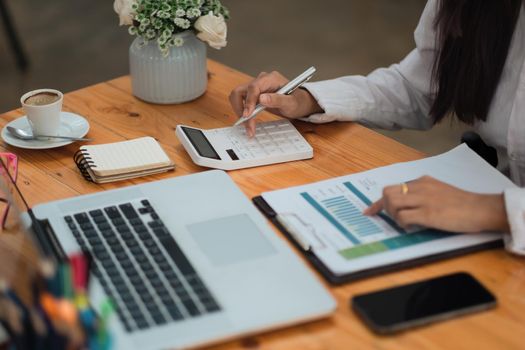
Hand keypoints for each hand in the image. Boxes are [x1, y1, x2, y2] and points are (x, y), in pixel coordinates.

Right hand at [229, 71, 322, 136]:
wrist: (299, 103)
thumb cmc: (298, 101)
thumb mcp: (291, 103)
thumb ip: (278, 99)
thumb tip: (262, 99)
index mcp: (270, 79)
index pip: (253, 87)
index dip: (248, 102)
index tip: (248, 115)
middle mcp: (261, 81)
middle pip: (240, 91)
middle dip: (241, 109)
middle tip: (247, 124)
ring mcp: (256, 88)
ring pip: (238, 97)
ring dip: (239, 112)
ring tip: (248, 126)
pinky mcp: (253, 96)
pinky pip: (242, 103)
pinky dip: (242, 113)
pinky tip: (249, 122)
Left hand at [363, 176, 508, 232]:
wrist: (481, 209)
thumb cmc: (463, 203)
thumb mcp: (439, 190)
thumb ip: (423, 193)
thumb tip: (406, 205)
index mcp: (422, 181)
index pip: (393, 188)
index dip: (379, 202)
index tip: (370, 211)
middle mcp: (420, 187)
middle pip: (388, 193)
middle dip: (385, 207)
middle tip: (393, 218)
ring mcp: (424, 200)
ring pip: (393, 202)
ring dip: (393, 215)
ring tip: (403, 223)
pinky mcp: (428, 213)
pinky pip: (403, 217)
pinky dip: (401, 223)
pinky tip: (410, 227)